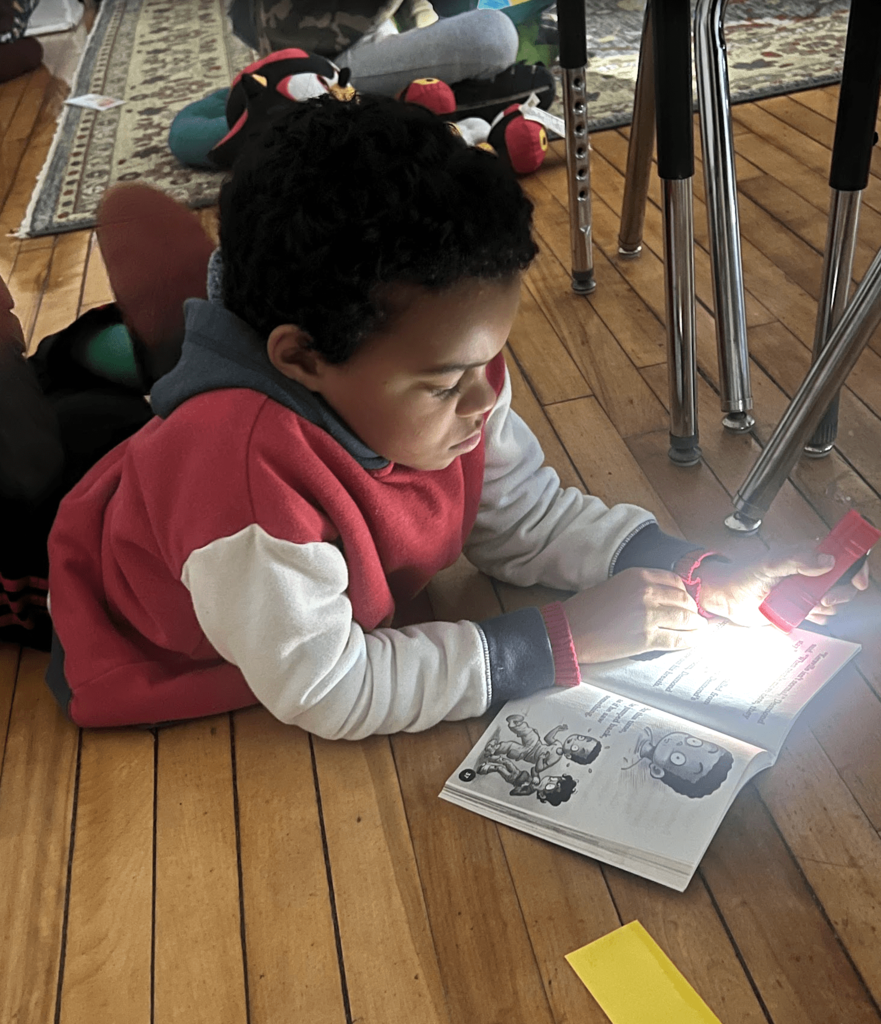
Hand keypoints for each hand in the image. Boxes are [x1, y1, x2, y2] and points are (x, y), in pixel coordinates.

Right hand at [562, 567, 706, 662]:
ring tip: (700, 630)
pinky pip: (677, 639)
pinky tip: (694, 642)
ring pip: (685, 620)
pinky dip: (689, 641)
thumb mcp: (614, 586)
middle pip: (684, 600)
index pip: (675, 581)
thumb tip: (661, 598)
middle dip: (693, 610)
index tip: (687, 601)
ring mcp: (648, 616)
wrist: (568, 631)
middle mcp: (647, 592)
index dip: (685, 592)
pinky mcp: (647, 638)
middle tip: (696, 618)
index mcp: (638, 576)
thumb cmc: (585, 610)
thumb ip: (638, 588)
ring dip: (696, 626)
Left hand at [696, 547, 867, 626]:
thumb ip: (796, 560)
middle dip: (839, 593)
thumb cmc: (743, 575)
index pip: (843, 554)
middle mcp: (810, 572)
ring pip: (835, 601)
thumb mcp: (768, 564)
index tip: (857, 580)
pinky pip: (821, 616)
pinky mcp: (801, 608)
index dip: (856, 566)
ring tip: (803, 605)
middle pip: (844, 582)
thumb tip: (827, 560)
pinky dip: (815, 618)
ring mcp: (807, 590)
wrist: (727, 599)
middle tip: (821, 598)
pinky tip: (799, 613)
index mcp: (806, 554)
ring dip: (825, 607)